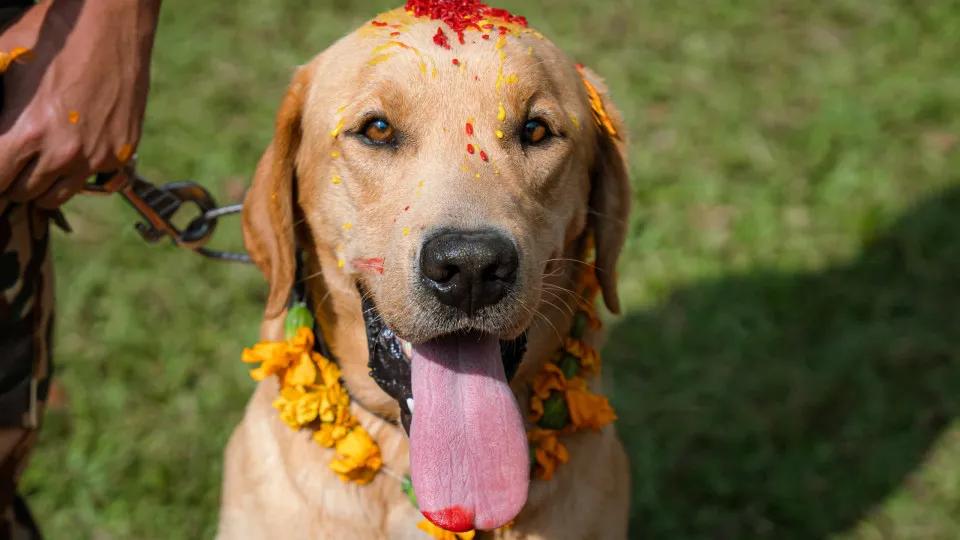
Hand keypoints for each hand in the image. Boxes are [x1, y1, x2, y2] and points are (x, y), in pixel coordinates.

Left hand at [0, 0, 161, 208]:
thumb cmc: (53, 36)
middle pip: (23, 193)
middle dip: (10, 179)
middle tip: (9, 161)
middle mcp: (64, 153)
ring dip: (42, 184)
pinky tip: (73, 145)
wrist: (113, 24)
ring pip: (57, 196)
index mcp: (27, 132)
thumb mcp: (4, 59)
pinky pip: (91, 179)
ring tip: (36, 163)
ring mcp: (97, 156)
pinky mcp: (121, 152)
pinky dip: (77, 170)